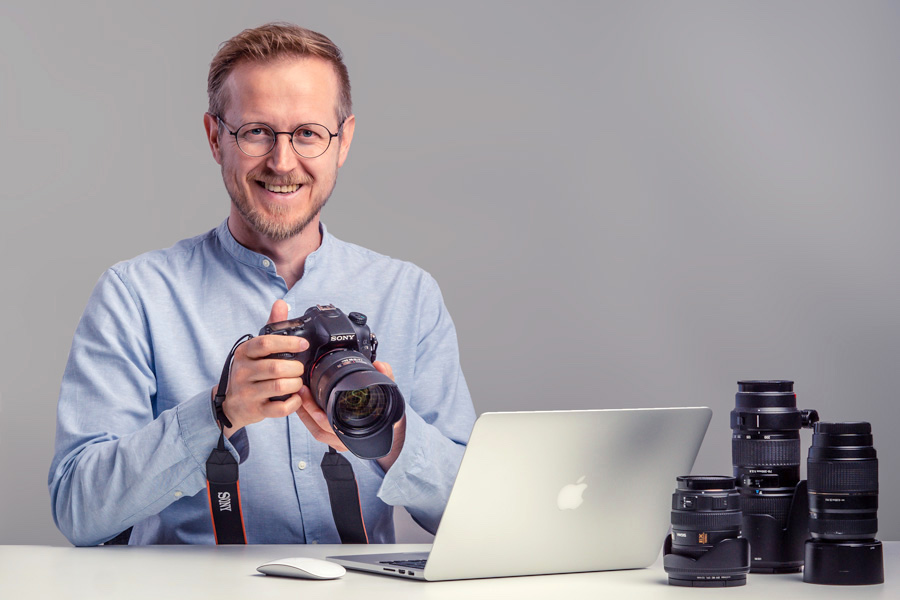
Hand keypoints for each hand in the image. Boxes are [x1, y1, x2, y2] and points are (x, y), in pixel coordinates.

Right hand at [212, 300, 307, 433]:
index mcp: (244, 352)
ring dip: (295, 384)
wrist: (230, 404)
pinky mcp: (255, 410)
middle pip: (276, 368)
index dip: (288, 343)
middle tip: (300, 369)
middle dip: (295, 368)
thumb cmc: (249, 372)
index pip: (265, 343)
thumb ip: (271, 327)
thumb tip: (281, 303)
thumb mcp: (255, 349)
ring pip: (278, 387)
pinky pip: (279, 409)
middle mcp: (243, 371)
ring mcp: (247, 392)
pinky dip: (293, 403)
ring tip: (298, 382)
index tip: (304, 344)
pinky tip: (296, 398)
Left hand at [295, 360, 406, 470]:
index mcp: (361, 432)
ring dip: (305, 415)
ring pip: (317, 433)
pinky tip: (303, 406)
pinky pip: (318, 433)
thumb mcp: (390, 396)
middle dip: (308, 410)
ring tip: (299, 396)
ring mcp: (341, 442)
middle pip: (320, 430)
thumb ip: (387, 378)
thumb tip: (381, 366)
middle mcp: (349, 440)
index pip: (336, 428)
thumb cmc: (388, 416)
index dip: (322, 417)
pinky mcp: (335, 440)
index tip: (312, 401)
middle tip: (302, 391)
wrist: (391, 431)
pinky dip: (308, 420)